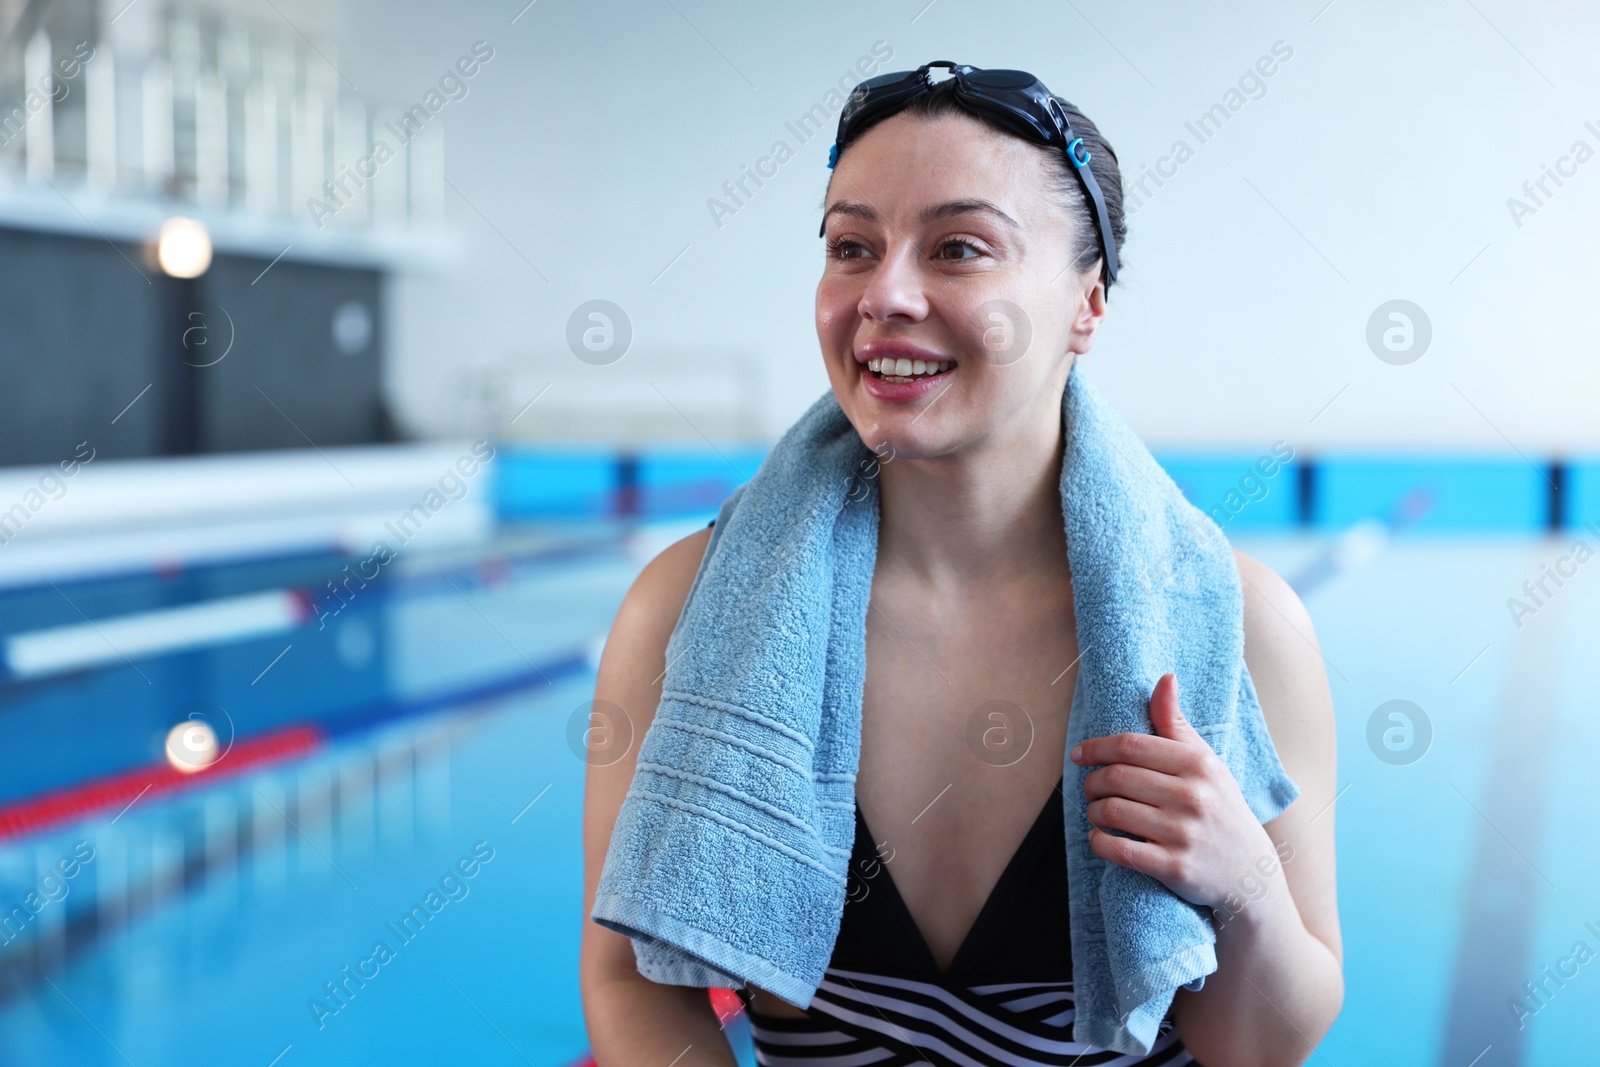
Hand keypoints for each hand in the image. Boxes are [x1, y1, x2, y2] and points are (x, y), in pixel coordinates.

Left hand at [1068, 673, 1272, 907]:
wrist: (1250, 874)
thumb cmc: (1220, 809)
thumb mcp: (1207, 764)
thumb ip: (1177, 724)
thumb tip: (1165, 678)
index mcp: (1198, 765)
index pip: (1130, 746)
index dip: (1096, 748)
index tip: (1078, 754)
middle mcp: (1193, 796)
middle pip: (1116, 777)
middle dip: (1092, 782)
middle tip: (1090, 788)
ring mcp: (1184, 833)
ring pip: (1112, 812)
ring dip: (1093, 812)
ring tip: (1097, 813)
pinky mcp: (1176, 868)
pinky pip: (1119, 850)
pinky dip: (1099, 842)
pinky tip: (1100, 839)